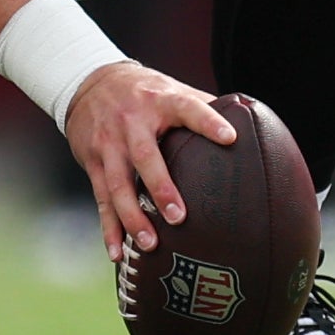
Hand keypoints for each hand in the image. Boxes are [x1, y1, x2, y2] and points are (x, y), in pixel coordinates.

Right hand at [64, 60, 233, 254]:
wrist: (89, 82)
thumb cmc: (144, 91)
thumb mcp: (170, 88)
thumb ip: (201, 104)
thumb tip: (244, 119)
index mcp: (160, 101)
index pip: (187, 107)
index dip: (208, 121)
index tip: (230, 137)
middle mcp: (132, 122)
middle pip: (145, 156)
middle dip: (160, 188)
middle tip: (178, 217)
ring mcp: (109, 143)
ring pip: (118, 183)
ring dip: (132, 216)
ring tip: (150, 243)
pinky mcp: (92, 161)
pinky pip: (101, 199)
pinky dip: (108, 228)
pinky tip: (117, 252)